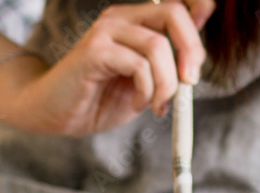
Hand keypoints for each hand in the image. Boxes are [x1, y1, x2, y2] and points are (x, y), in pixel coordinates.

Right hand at [0, 0, 214, 135]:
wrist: (57, 114)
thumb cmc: (100, 99)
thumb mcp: (144, 83)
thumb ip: (167, 67)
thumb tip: (196, 58)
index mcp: (137, 22)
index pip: (178, 3)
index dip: (201, 11)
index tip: (202, 51)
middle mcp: (122, 18)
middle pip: (174, 13)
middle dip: (191, 50)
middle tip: (189, 82)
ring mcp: (107, 31)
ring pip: (157, 45)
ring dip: (166, 83)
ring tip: (157, 105)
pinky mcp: (95, 50)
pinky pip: (138, 65)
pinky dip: (146, 90)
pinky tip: (137, 103)